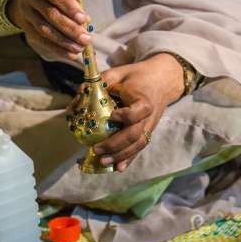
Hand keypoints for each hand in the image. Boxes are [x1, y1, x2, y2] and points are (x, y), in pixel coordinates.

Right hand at [6, 0, 90, 59]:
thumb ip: (75, 3)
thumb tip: (85, 21)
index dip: (69, 7)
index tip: (83, 19)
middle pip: (51, 15)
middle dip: (70, 28)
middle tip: (86, 39)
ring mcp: (27, 14)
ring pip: (46, 30)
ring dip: (65, 41)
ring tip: (80, 48)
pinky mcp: (27, 29)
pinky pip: (43, 41)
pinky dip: (58, 49)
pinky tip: (71, 54)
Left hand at [90, 53, 183, 171]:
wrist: (162, 80)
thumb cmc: (137, 76)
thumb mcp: (119, 72)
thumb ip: (100, 83)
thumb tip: (78, 97)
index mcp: (143, 99)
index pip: (138, 111)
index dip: (126, 115)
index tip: (112, 115)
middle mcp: (148, 116)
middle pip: (135, 134)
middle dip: (115, 145)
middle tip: (96, 149)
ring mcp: (149, 126)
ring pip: (138, 145)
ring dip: (120, 156)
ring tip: (103, 162)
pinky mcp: (147, 131)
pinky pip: (139, 147)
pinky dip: (129, 159)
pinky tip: (117, 168)